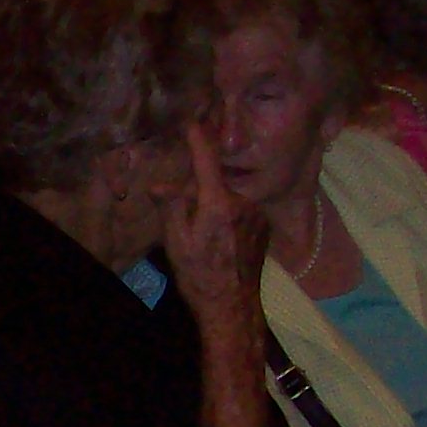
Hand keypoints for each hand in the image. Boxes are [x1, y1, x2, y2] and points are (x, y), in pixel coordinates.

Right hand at [160, 120, 269, 320]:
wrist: (233, 306)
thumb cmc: (199, 276)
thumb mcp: (175, 242)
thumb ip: (171, 207)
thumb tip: (161, 185)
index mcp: (218, 203)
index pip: (207, 160)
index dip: (198, 138)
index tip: (192, 120)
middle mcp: (243, 202)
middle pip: (215, 183)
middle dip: (198, 193)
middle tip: (184, 221)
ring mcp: (257, 214)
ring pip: (228, 198)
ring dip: (214, 207)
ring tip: (205, 238)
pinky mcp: (264, 225)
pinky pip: (240, 211)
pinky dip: (228, 217)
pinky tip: (222, 242)